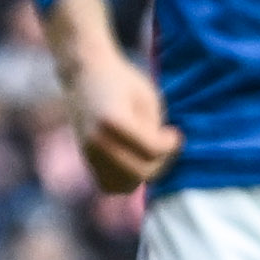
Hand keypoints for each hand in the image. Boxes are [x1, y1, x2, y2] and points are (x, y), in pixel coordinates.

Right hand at [63, 35, 184, 192]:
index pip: (151, 150)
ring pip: (125, 185)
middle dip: (161, 162)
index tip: (174, 132)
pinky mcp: (85, 159)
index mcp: (112, 121)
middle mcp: (96, 141)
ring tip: (151, 154)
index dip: (171, 145)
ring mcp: (88, 153)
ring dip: (144, 173)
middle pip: (140, 172)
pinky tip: (136, 161)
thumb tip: (160, 157)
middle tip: (166, 145)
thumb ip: (153, 130)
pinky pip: (110, 184)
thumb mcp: (146, 98)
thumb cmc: (121, 81)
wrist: (85, 74)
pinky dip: (126, 180)